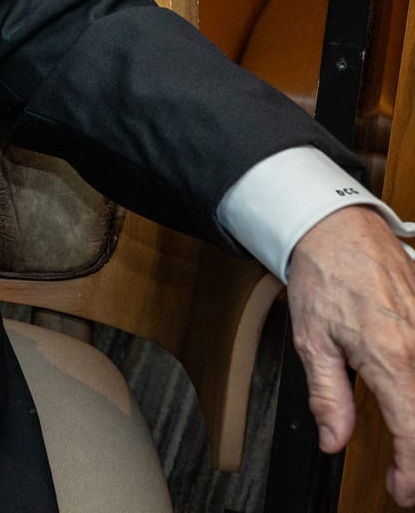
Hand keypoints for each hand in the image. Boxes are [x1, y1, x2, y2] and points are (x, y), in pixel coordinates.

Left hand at [287, 206, 414, 506]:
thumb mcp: (312, 341)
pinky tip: (409, 406)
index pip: (413, 432)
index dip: (412, 471)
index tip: (403, 490)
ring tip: (408, 447)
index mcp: (391, 358)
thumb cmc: (324, 278)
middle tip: (405, 475)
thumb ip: (327, 396)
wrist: (339, 230)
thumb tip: (333, 440)